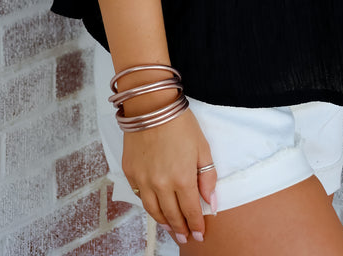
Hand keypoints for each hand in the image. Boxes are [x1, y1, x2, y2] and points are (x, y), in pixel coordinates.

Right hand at [122, 109, 216, 243]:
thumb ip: (207, 177)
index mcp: (182, 178)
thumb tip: (211, 202)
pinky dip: (149, 205)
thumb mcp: (202, 147)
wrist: (151, 105)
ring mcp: (143, 180)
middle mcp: (161, 184)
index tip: (199, 235)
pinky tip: (155, 207)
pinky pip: (140, 196)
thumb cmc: (180, 123)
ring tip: (170, 229)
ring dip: (163, 222)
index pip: (191, 211)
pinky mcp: (130, 172)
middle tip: (185, 237)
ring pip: (154, 211)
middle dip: (180, 229)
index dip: (196, 226)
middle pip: (172, 215)